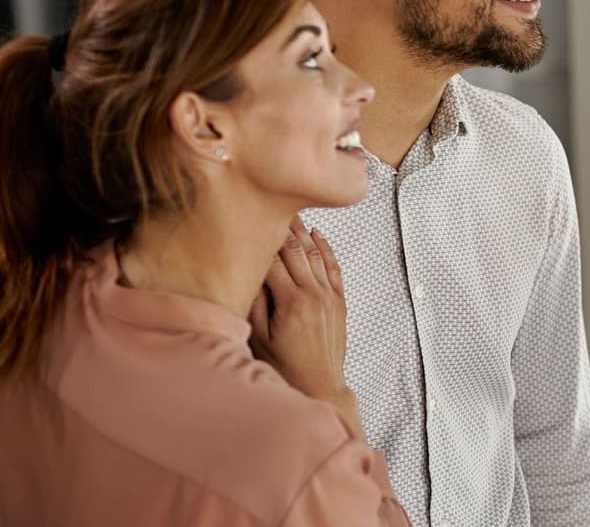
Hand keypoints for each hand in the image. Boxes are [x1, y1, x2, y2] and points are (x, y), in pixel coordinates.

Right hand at [249, 218, 351, 404]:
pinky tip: (317, 234)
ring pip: (316, 254)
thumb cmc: (284, 365)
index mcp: (290, 301)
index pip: (273, 259)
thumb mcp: (259, 337)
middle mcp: (313, 294)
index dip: (261, 238)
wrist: (320, 384)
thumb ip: (255, 302)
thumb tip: (249, 271)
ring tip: (291, 212)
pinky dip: (326, 248)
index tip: (250, 219)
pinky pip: (334, 268)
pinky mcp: (340, 301)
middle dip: (282, 227)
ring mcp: (330, 296)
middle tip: (271, 203)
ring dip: (303, 232)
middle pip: (295, 250)